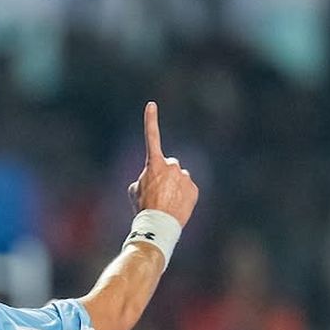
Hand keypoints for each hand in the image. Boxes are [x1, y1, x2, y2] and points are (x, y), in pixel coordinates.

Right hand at [128, 102, 197, 226]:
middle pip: (169, 165)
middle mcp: (171, 165)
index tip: (151, 104)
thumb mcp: (134, 190)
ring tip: (167, 203)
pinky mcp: (194, 188)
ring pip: (180, 178)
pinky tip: (176, 207)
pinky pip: (188, 189)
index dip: (151, 120)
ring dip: (175, 186)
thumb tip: (153, 178)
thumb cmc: (142, 207)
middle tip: (158, 192)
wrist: (159, 224)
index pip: (151, 137)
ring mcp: (185, 177)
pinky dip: (183, 196)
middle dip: (166, 175)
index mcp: (153, 164)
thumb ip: (144, 178)